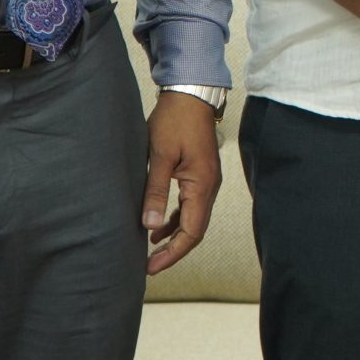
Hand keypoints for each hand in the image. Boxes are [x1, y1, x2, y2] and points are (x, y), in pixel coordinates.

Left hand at [142, 92, 222, 276]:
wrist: (190, 94)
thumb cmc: (175, 121)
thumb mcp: (160, 156)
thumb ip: (156, 192)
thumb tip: (150, 225)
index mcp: (202, 185)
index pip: (191, 231)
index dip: (173, 252)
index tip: (152, 266)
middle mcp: (209, 187)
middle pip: (195, 230)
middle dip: (173, 249)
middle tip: (149, 265)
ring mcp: (206, 181)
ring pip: (193, 219)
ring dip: (174, 236)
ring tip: (151, 249)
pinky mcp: (200, 174)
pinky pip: (191, 206)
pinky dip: (176, 219)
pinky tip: (159, 225)